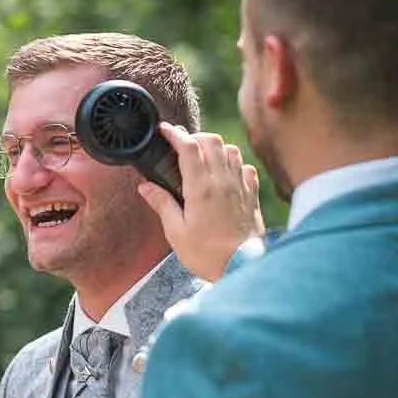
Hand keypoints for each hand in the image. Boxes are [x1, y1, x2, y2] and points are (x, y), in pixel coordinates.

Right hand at [135, 122, 263, 283]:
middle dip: (195, 138)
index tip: (164, 131)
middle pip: (211, 140)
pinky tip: (227, 176)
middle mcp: (222, 180)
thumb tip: (145, 186)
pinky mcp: (252, 195)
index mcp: (200, 187)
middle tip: (183, 149)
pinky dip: (236, 164)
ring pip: (231, 149)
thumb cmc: (208, 254)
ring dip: (216, 149)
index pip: (188, 147)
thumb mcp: (176, 232)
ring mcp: (240, 186)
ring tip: (204, 161)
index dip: (175, 134)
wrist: (243, 266)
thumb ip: (162, 204)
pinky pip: (247, 167)